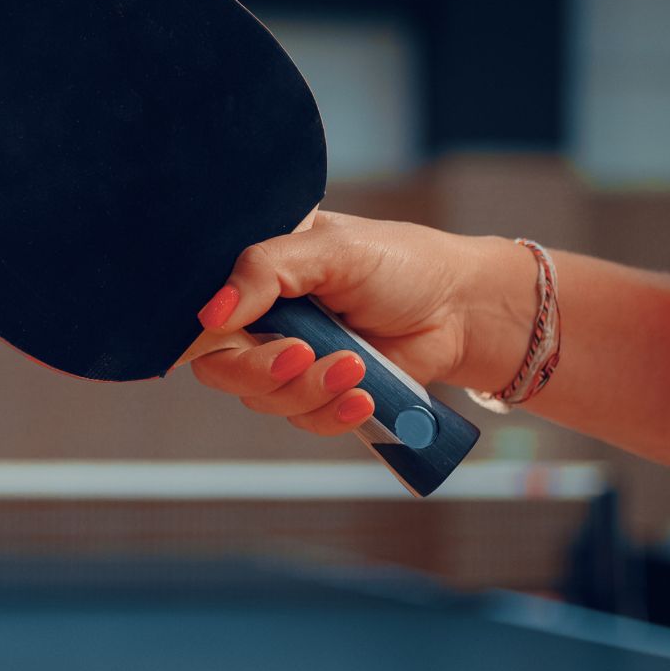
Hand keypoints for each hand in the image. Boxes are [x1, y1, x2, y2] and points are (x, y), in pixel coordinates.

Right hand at [189, 212, 533, 434]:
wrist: (464, 310)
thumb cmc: (402, 264)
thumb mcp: (334, 250)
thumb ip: (266, 270)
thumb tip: (211, 314)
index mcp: (260, 276)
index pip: (205, 313)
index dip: (208, 334)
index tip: (236, 334)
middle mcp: (266, 321)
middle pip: (223, 367)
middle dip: (261, 370)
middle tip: (302, 356)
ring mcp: (292, 362)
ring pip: (265, 399)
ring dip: (309, 390)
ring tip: (357, 366)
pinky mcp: (322, 396)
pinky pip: (304, 420)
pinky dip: (331, 414)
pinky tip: (363, 396)